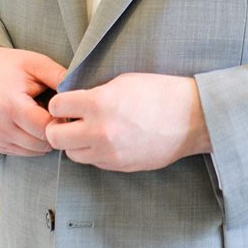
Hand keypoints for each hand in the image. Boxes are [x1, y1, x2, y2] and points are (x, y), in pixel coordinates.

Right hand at [0, 46, 65, 156]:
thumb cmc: (9, 67)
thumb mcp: (36, 64)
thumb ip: (60, 77)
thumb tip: (84, 93)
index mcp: (10, 106)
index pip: (47, 128)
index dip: (62, 120)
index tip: (64, 108)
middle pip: (43, 143)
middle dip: (54, 130)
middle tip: (55, 112)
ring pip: (34, 151)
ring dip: (43, 137)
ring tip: (40, 115)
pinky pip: (23, 152)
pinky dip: (31, 141)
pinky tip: (29, 123)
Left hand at [44, 72, 210, 171]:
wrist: (192, 118)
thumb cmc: (161, 93)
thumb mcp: (123, 82)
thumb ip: (94, 94)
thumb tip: (75, 103)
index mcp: (98, 103)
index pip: (56, 106)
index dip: (60, 103)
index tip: (67, 102)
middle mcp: (99, 131)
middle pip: (55, 136)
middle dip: (59, 126)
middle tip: (70, 120)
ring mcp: (109, 152)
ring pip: (71, 154)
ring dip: (75, 142)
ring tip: (89, 132)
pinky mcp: (119, 166)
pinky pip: (93, 162)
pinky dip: (94, 152)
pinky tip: (108, 140)